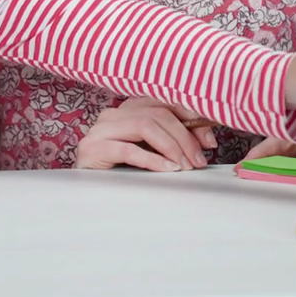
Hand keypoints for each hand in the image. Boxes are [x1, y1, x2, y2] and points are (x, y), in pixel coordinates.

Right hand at [74, 97, 217, 171]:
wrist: (86, 192)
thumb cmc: (121, 172)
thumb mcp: (151, 152)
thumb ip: (172, 141)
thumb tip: (206, 140)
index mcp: (127, 110)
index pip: (163, 103)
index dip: (190, 118)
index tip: (209, 140)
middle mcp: (113, 114)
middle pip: (157, 114)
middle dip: (184, 137)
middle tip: (199, 160)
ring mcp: (100, 130)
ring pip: (144, 126)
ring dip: (171, 147)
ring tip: (185, 166)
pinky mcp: (93, 148)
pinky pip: (129, 149)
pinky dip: (153, 159)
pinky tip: (168, 169)